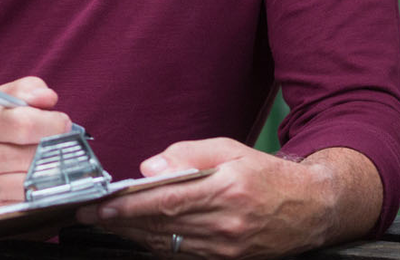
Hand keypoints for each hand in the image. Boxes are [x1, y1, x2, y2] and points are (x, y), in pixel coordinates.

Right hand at [0, 76, 72, 213]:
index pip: (25, 124)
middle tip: (55, 145)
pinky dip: (39, 194)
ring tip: (44, 163)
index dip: (53, 123)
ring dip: (50, 174)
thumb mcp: (0, 100)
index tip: (62, 123)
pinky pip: (29, 204)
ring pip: (36, 183)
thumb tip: (48, 98)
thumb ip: (28, 89)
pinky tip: (33, 183)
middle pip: (36, 156)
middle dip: (54, 150)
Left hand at [73, 139, 372, 259]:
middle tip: (89, 215)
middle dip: (119, 221)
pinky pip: (182, 254)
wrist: (311, 209)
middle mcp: (227, 223)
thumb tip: (148, 168)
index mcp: (227, 190)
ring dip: (132, 235)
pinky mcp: (228, 259)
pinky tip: (137, 235)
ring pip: (167, 243)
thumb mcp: (231, 149)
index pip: (165, 200)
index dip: (128, 206)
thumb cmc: (267, 174)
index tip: (99, 204)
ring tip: (106, 223)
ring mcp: (227, 247)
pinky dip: (156, 245)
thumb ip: (188, 155)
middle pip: (161, 225)